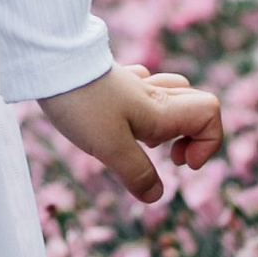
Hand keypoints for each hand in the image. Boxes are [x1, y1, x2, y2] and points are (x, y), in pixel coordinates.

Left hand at [38, 59, 223, 204]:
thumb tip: (156, 195)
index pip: (210, 113)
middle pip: (194, 103)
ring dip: (168, 122)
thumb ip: (136, 173)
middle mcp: (150, 93)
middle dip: (193, 135)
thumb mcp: (109, 147)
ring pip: (169, 94)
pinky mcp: (109, 81)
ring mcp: (130, 85)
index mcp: (159, 108)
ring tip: (145, 143)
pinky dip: (141, 109)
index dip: (209, 142)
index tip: (181, 164)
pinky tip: (118, 122)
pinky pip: (139, 89)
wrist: (47, 60)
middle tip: (170, 157)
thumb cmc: (80, 102)